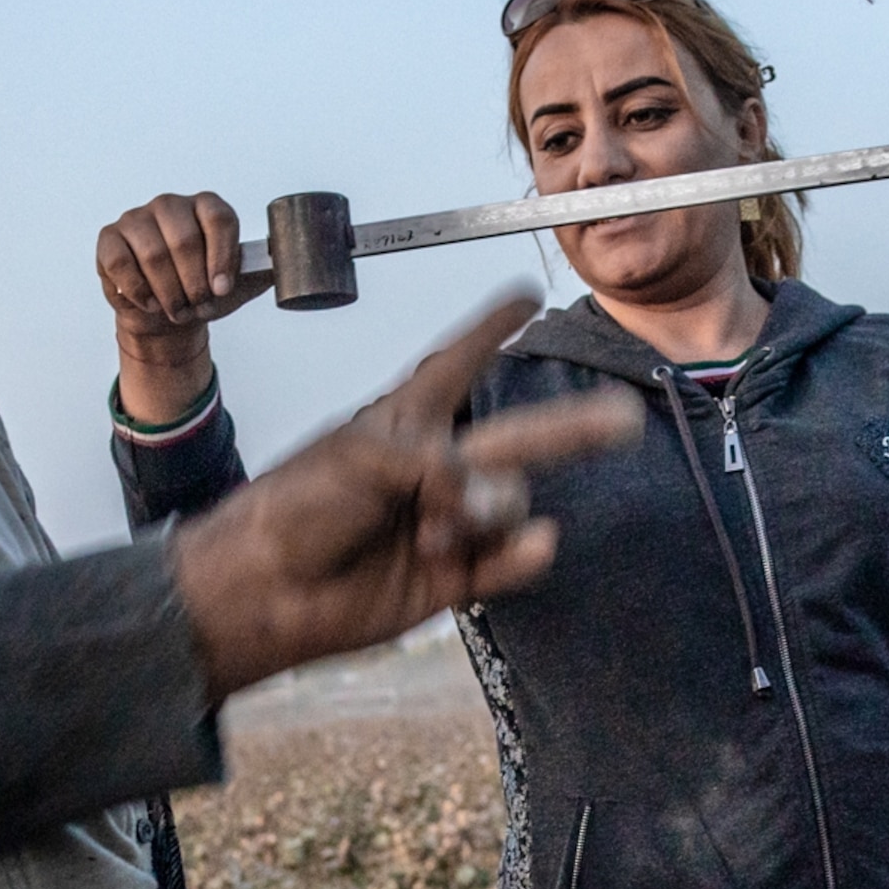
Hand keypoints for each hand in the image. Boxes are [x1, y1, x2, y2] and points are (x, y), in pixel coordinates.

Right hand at [100, 191, 264, 429]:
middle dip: (194, 282)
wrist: (168, 313)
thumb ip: (263, 270)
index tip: (222, 289)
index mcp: (206, 208)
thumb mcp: (241, 283)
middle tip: (199, 306)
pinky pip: (121, 263)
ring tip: (178, 310)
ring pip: (152, 252)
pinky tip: (151, 303)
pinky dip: (138, 290)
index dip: (221, 255)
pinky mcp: (110, 238)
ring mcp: (137, 219)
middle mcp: (171, 205)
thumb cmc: (206, 291)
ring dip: (168, 292)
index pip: (218, 217)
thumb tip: (294, 265)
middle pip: (184, 238)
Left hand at [170, 294, 637, 696]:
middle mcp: (434, 468)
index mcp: (404, 420)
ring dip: (488, 514)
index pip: (456, 364)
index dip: (490, 331)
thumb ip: (441, 468)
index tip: (525, 298)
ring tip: (434, 534)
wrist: (264, 590)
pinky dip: (520, 554)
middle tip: (624, 418)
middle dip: (573, 427)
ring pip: (510, 505)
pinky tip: (534, 546)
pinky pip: (507, 560)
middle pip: (518, 438)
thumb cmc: (295, 509)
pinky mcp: (452, 577)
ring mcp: (447, 523)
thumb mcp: (366, 460)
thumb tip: (498, 507)